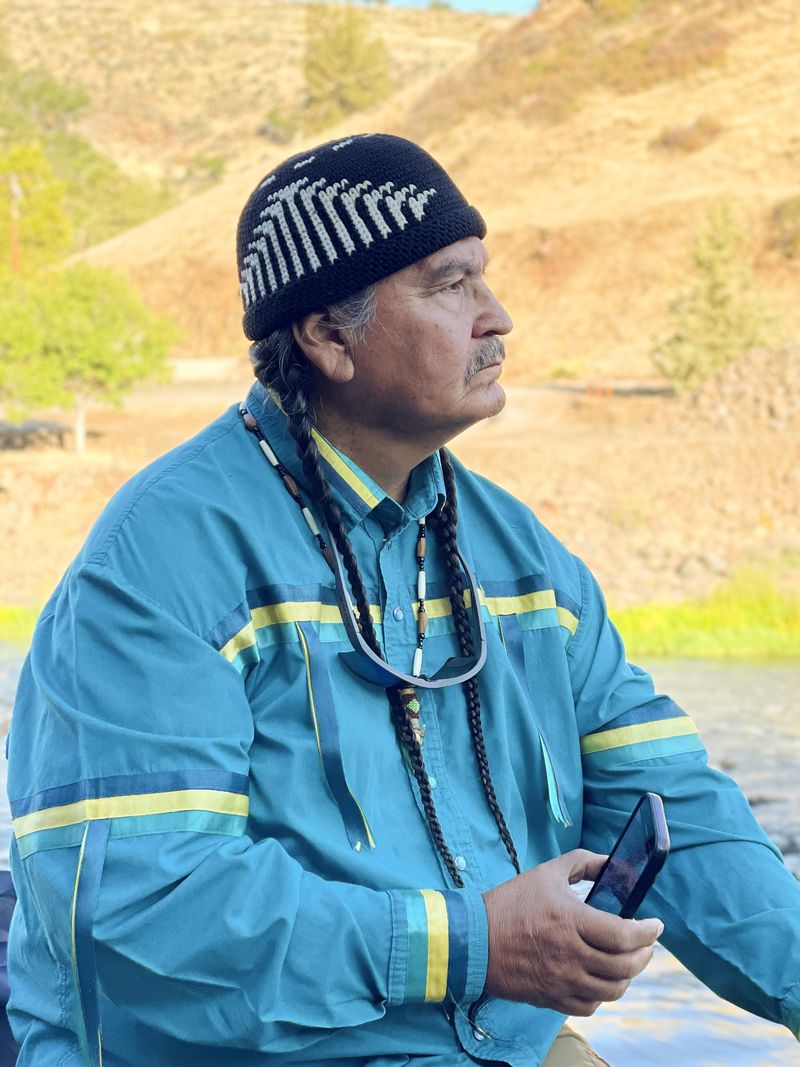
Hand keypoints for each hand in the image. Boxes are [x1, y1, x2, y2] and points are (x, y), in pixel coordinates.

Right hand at [481, 849, 662, 1015]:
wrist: (475, 939)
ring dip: (628, 976)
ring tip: (629, 962)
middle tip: (647, 944)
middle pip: (624, 966)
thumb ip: (582, 863)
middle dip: (644, 955)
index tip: (656, 926)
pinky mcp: (551, 997)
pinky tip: (602, 979)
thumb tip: (611, 863)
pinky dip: (603, 994)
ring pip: (612, 990)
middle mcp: (570, 955)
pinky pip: (590, 1005)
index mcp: (570, 921)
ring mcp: (561, 980)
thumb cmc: (510, 903)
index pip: (624, 935)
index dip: (647, 932)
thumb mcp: (546, 873)